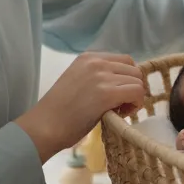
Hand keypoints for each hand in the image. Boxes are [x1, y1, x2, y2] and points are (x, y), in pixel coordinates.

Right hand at [14, 52, 145, 163]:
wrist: (45, 126)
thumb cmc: (59, 111)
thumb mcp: (78, 81)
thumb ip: (98, 77)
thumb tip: (123, 83)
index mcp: (88, 57)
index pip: (124, 61)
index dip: (126, 79)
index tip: (117, 95)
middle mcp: (96, 62)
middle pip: (134, 69)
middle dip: (132, 87)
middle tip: (120, 105)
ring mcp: (102, 76)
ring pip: (138, 81)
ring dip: (133, 97)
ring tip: (118, 111)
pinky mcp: (107, 93)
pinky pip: (137, 92)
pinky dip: (135, 104)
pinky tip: (120, 114)